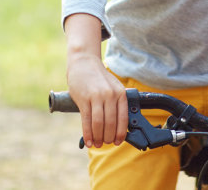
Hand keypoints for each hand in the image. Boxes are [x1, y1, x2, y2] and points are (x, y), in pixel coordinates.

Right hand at [63, 14, 126, 147]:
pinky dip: (88, 133)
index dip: (120, 133)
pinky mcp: (84, 98)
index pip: (123, 118)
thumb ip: (116, 103)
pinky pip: (86, 120)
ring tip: (97, 144)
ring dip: (98, 137)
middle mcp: (110, 95)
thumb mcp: (113, 87)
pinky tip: (88, 141)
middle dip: (108, 137)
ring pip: (99, 123)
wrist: (84, 62)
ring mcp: (97, 96)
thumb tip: (117, 126)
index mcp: (120, 93)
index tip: (117, 142)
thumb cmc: (98, 78)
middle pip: (110, 123)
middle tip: (105, 144)